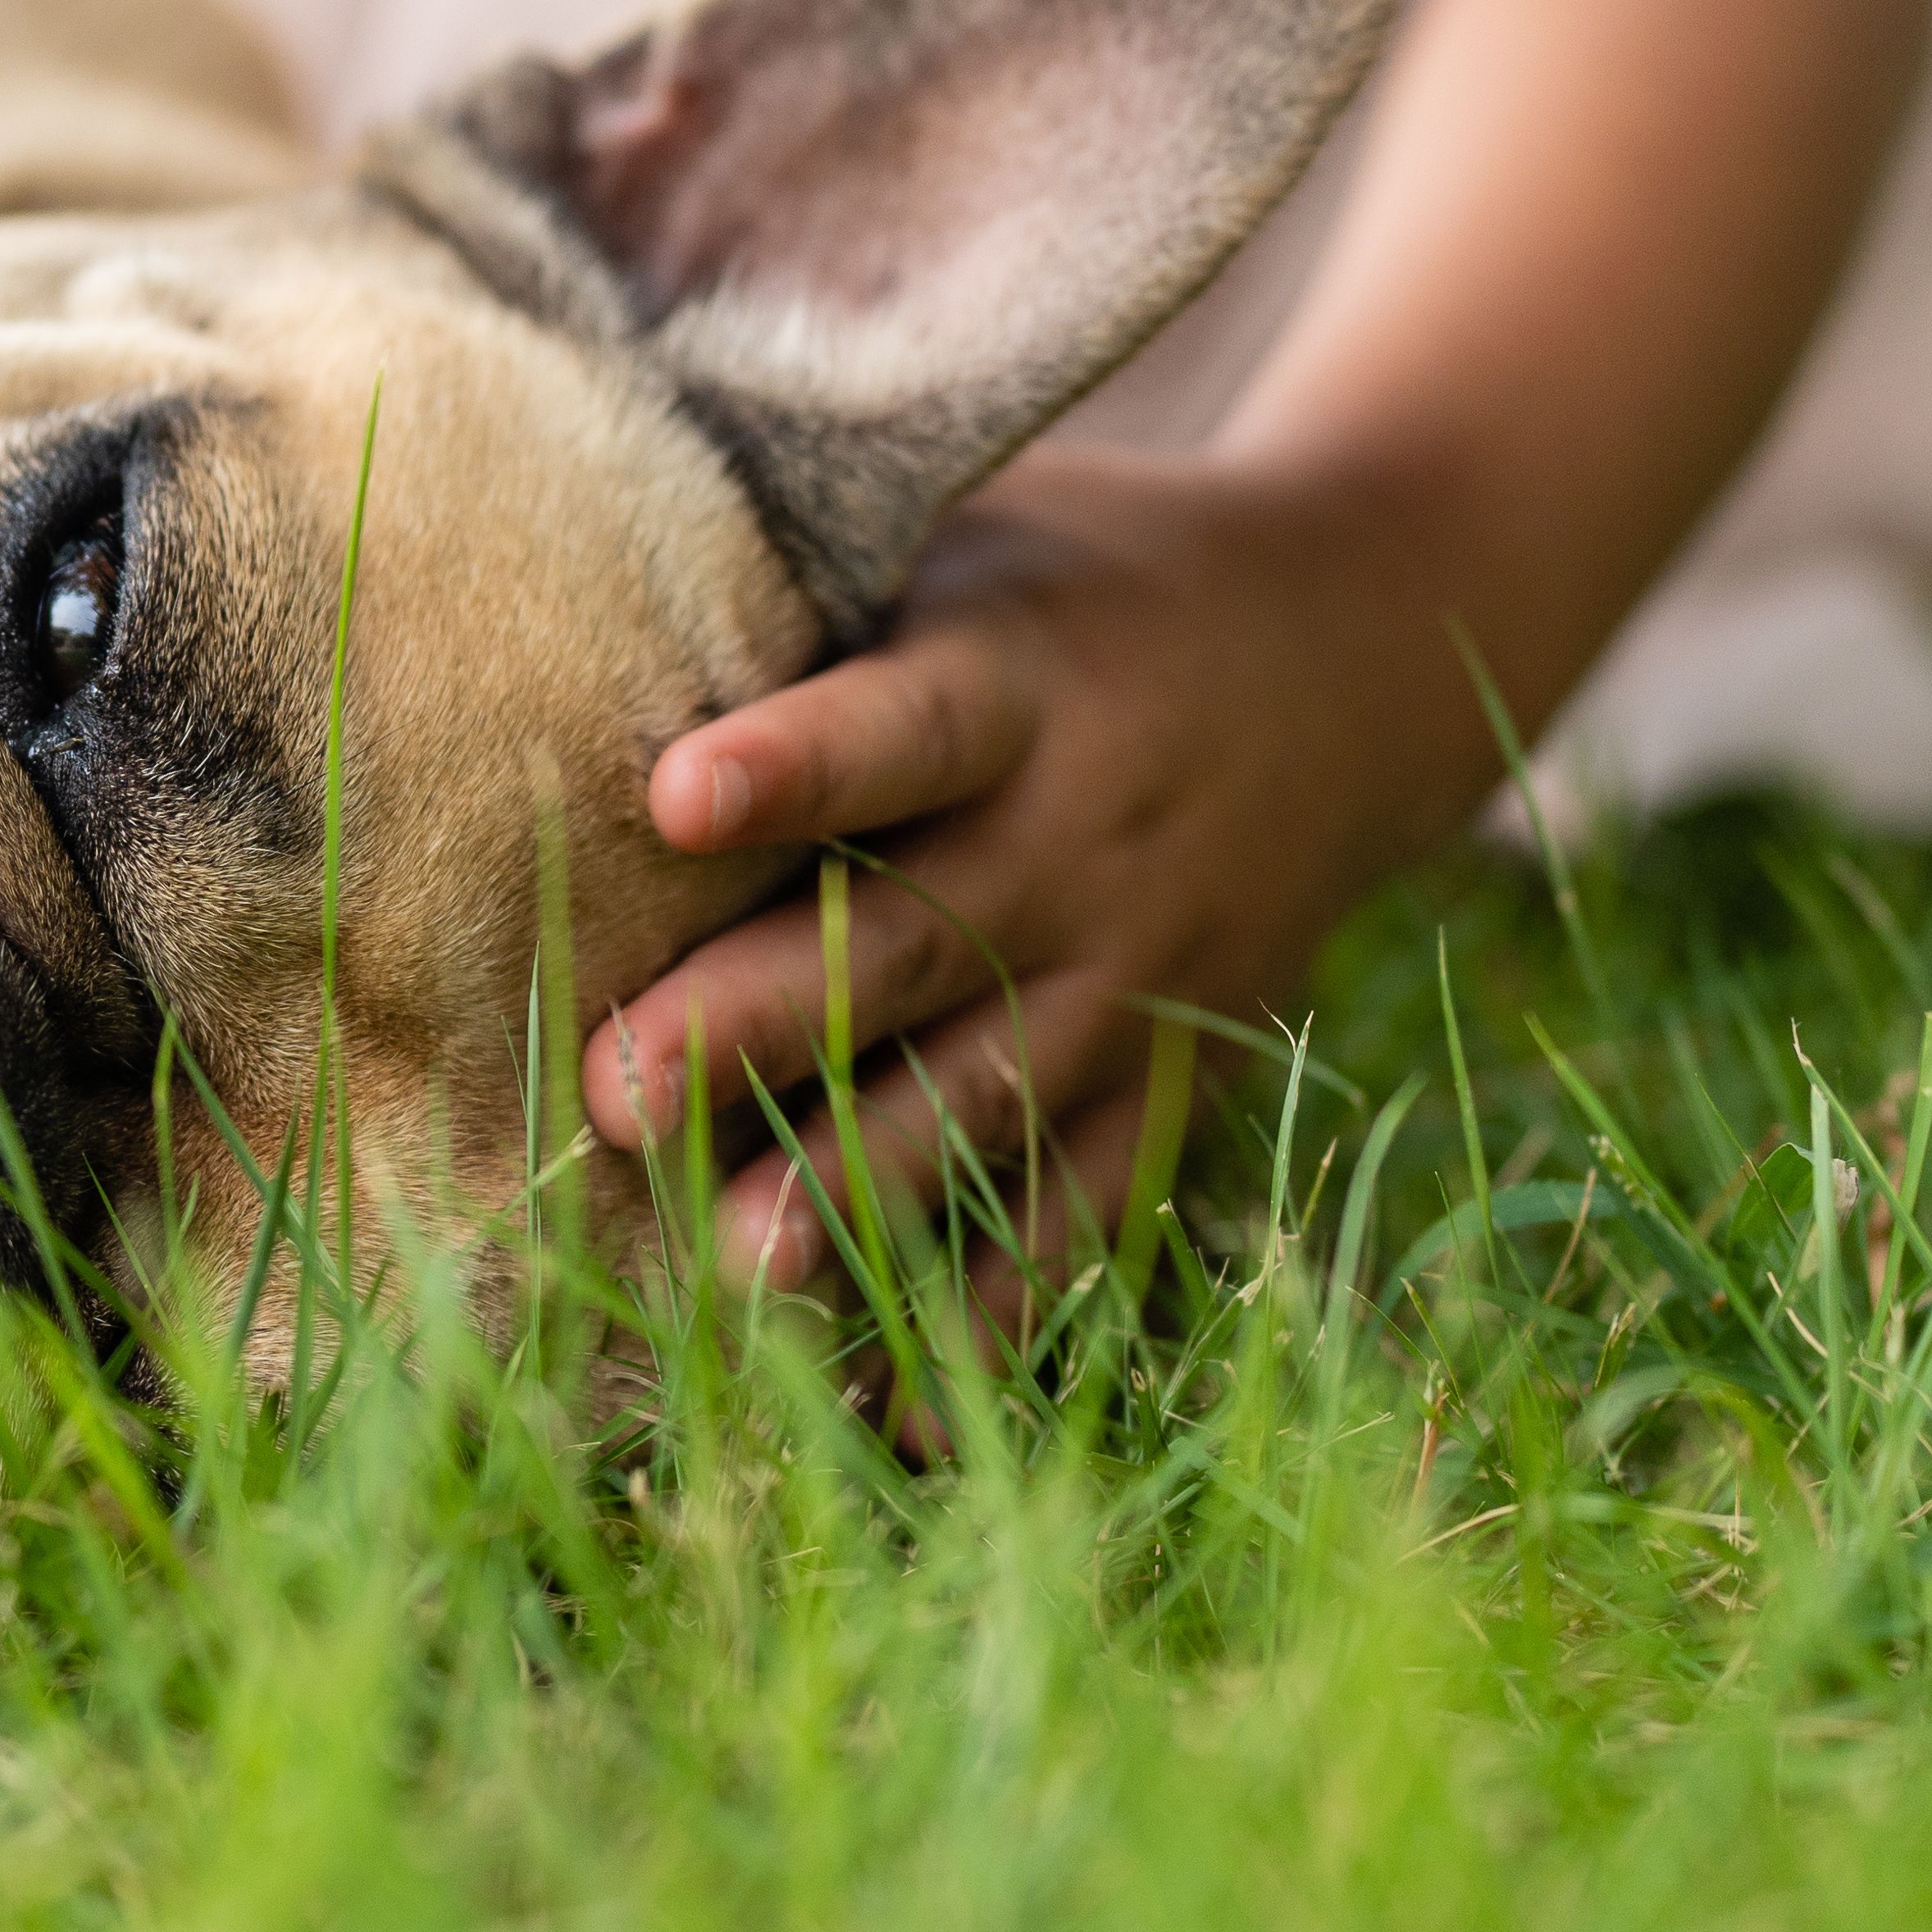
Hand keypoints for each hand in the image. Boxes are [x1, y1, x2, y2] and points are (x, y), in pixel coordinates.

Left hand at [580, 443, 1504, 1317]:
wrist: (1353, 650)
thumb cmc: (1079, 581)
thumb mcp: (979, 530)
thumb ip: (821, 580)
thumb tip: (578, 592)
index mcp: (1025, 682)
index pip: (906, 726)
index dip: (797, 764)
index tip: (673, 795)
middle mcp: (1085, 843)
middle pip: (914, 943)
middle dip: (762, 1024)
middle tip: (613, 1090)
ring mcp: (1136, 978)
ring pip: (984, 1098)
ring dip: (857, 1187)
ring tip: (730, 1267)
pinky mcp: (1172, 1079)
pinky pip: (1079, 1208)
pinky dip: (989, 1306)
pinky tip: (889, 1401)